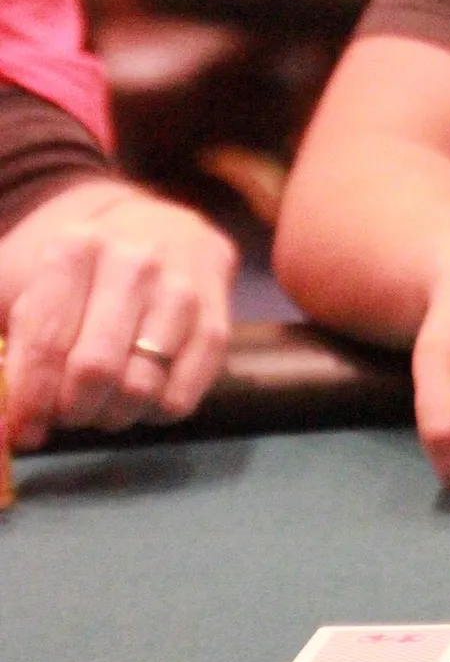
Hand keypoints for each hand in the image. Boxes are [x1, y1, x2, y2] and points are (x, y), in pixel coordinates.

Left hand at [0, 184, 235, 448]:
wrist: (155, 231)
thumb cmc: (77, 269)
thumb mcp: (23, 281)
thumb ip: (4, 345)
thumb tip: (2, 419)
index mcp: (76, 247)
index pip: (47, 342)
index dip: (28, 400)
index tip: (20, 431)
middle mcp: (135, 262)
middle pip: (95, 371)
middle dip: (70, 410)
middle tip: (62, 414)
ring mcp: (183, 291)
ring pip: (140, 389)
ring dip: (110, 414)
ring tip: (98, 402)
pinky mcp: (216, 322)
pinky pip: (179, 398)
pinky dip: (151, 413)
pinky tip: (139, 394)